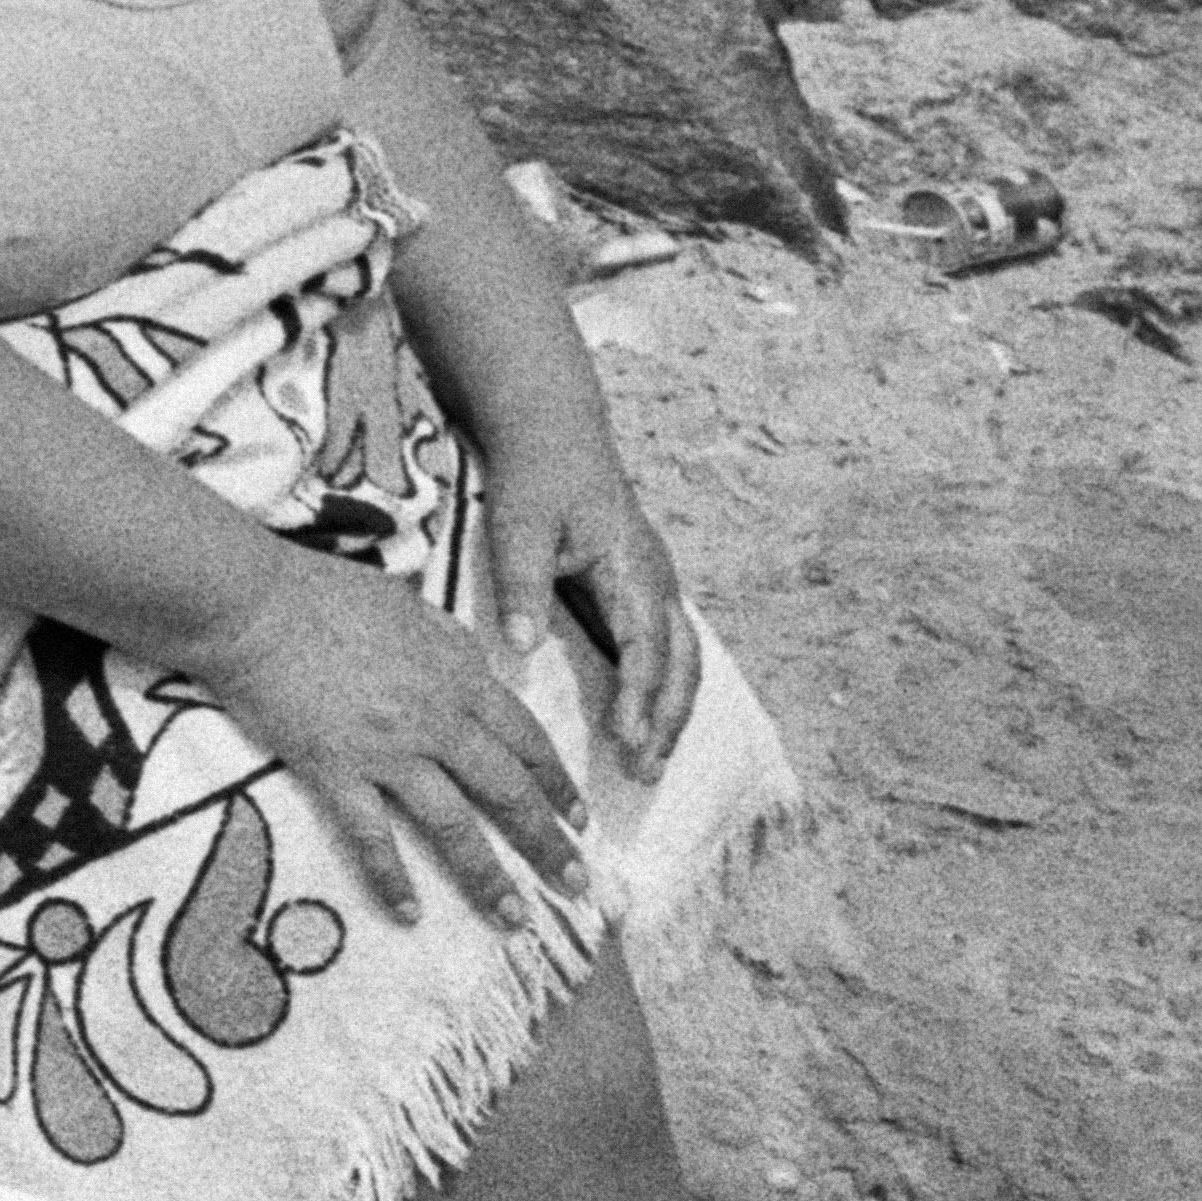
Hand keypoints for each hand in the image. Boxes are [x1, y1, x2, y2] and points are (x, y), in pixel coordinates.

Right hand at [186, 552, 590, 930]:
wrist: (250, 602)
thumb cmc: (319, 590)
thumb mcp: (404, 603)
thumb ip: (446, 639)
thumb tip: (471, 662)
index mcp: (457, 675)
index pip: (526, 738)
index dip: (557, 782)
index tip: (581, 819)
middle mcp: (436, 720)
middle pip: (508, 790)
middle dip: (548, 842)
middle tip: (578, 885)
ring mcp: (388, 749)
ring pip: (455, 824)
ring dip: (488, 876)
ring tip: (514, 918)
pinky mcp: (336, 769)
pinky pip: (371, 835)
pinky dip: (391, 878)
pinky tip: (409, 914)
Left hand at [475, 431, 698, 777]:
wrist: (551, 427)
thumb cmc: (534, 474)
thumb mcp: (518, 524)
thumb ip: (522, 584)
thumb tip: (521, 647)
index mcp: (634, 570)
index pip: (646, 650)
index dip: (639, 700)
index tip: (627, 742)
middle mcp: (658, 581)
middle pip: (681, 665)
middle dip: (668, 721)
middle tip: (645, 773)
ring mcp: (656, 583)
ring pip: (683, 660)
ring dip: (672, 711)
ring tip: (650, 761)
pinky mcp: (641, 585)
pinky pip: (668, 647)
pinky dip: (664, 687)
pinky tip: (644, 718)